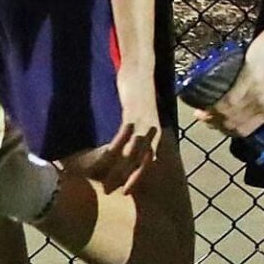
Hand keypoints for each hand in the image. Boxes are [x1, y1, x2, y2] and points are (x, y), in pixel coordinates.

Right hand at [90, 62, 163, 193]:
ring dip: (120, 169)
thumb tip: (129, 147)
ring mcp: (144, 123)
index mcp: (156, 134)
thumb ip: (137, 132)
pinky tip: (109, 156)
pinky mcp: (133, 113)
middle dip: (127, 178)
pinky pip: (125, 134)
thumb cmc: (138, 95)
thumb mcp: (141, 117)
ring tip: (107, 182)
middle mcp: (153, 131)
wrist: (140, 72)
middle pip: (141, 161)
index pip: (149, 162)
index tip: (127, 191)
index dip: (138, 177)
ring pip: (133, 152)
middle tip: (112, 191)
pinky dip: (118, 146)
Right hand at [208, 20, 263, 135]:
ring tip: (203, 112)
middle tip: (208, 119)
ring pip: (228, 115)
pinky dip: (214, 105)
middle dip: (218, 126)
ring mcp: (256, 93)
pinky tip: (205, 104)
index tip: (220, 127)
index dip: (230, 132)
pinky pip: (227, 100)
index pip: (247, 130)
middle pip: (235, 126)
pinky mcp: (247, 78)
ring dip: (212, 117)